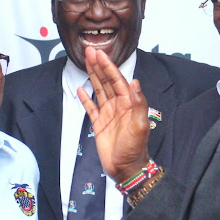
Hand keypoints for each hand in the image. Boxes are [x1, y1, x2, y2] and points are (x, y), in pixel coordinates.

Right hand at [78, 46, 149, 183]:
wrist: (126, 168)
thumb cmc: (135, 148)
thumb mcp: (140, 125)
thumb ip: (138, 103)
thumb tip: (134, 82)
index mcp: (128, 103)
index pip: (117, 80)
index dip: (108, 66)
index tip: (100, 54)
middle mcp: (117, 105)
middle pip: (106, 81)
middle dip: (98, 66)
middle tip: (89, 51)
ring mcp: (107, 113)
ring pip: (98, 90)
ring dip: (92, 76)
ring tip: (86, 62)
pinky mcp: (99, 124)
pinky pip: (91, 108)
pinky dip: (85, 98)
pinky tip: (80, 89)